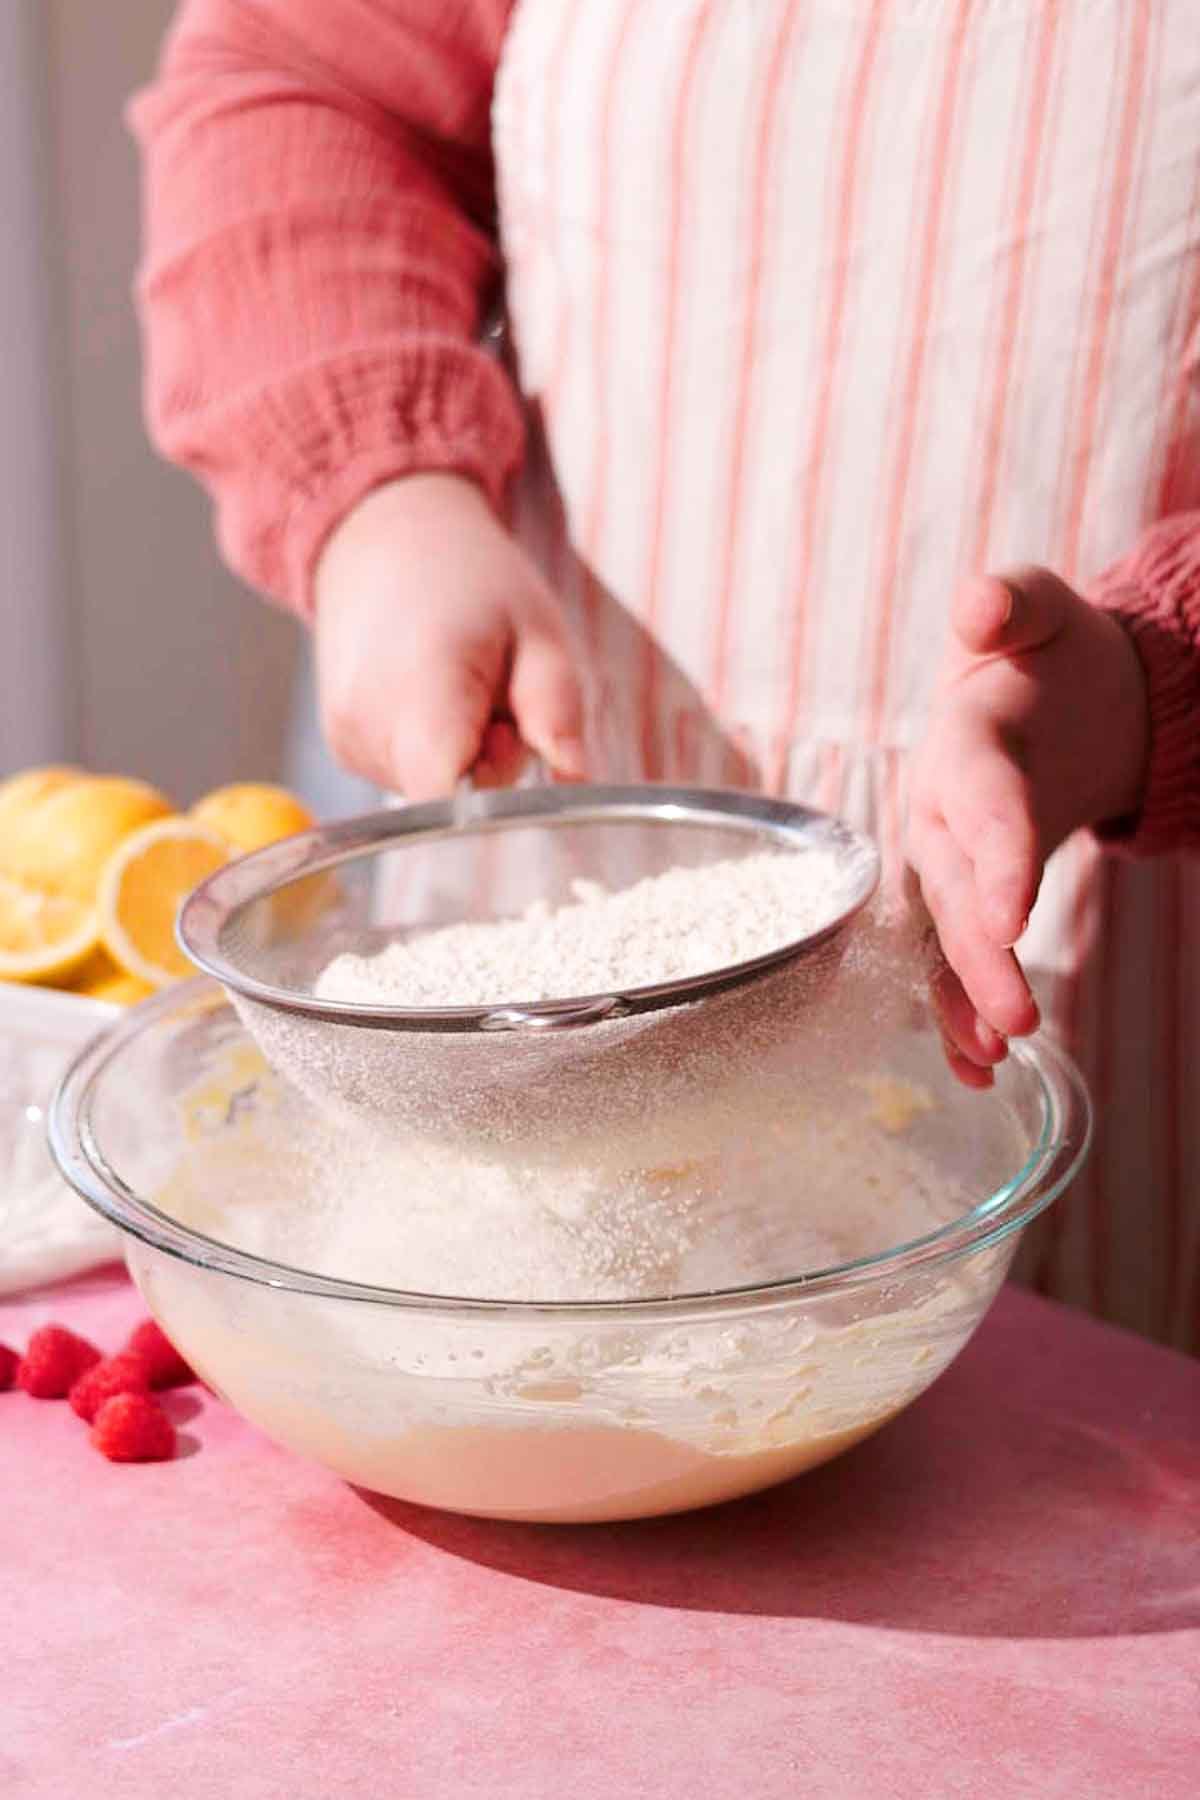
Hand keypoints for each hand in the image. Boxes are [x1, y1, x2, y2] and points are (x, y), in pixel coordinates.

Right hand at [314, 473, 586, 798]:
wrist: (386, 541)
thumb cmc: (471, 581)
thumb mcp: (539, 629)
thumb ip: (558, 707)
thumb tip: (572, 776)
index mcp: (420, 688)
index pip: (446, 798)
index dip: (494, 786)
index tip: (511, 736)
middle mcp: (368, 721)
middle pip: (448, 801)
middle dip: (489, 765)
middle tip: (498, 698)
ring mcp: (346, 737)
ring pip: (429, 793)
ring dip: (463, 756)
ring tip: (462, 690)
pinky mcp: (342, 746)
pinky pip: (406, 777)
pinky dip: (433, 751)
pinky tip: (434, 699)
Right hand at [907, 567, 1148, 1082]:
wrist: (1041, 694)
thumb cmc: (1038, 652)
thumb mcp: (1035, 611)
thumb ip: (1010, 603)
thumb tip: (982, 604)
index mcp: (963, 745)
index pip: (976, 802)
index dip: (992, 857)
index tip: (1013, 917)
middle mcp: (939, 811)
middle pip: (952, 890)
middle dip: (979, 957)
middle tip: (1015, 1017)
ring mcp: (947, 860)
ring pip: (943, 938)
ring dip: (962, 999)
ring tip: (995, 1055)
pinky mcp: (965, 896)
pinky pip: (953, 960)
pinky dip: (959, 1014)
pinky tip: (979, 1071)